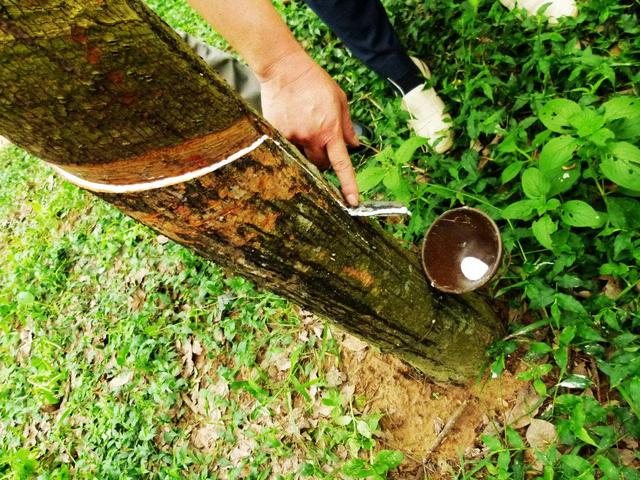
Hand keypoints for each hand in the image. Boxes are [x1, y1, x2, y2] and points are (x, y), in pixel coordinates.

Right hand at [258, 51, 359, 205]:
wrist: (285, 68)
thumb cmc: (314, 81)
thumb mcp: (340, 100)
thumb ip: (347, 126)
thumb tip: (355, 146)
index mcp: (331, 130)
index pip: (342, 165)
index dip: (349, 186)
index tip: (353, 203)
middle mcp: (312, 137)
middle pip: (321, 166)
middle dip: (325, 162)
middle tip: (322, 145)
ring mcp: (292, 137)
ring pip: (303, 160)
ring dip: (307, 154)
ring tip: (304, 132)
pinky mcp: (276, 134)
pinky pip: (286, 150)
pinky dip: (290, 145)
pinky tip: (290, 127)